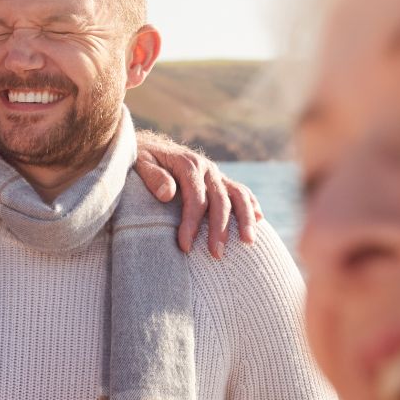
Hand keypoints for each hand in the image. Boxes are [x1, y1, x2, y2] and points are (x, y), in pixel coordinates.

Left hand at [135, 131, 263, 257]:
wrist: (147, 145)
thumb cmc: (140, 158)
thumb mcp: (140, 163)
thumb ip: (153, 177)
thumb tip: (168, 194)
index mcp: (188, 164)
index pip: (196, 198)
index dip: (192, 223)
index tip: (185, 246)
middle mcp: (206, 168)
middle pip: (220, 201)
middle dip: (220, 229)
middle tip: (216, 255)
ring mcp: (215, 174)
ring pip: (238, 195)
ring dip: (245, 219)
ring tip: (248, 242)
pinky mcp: (219, 179)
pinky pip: (240, 191)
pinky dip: (251, 204)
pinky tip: (259, 220)